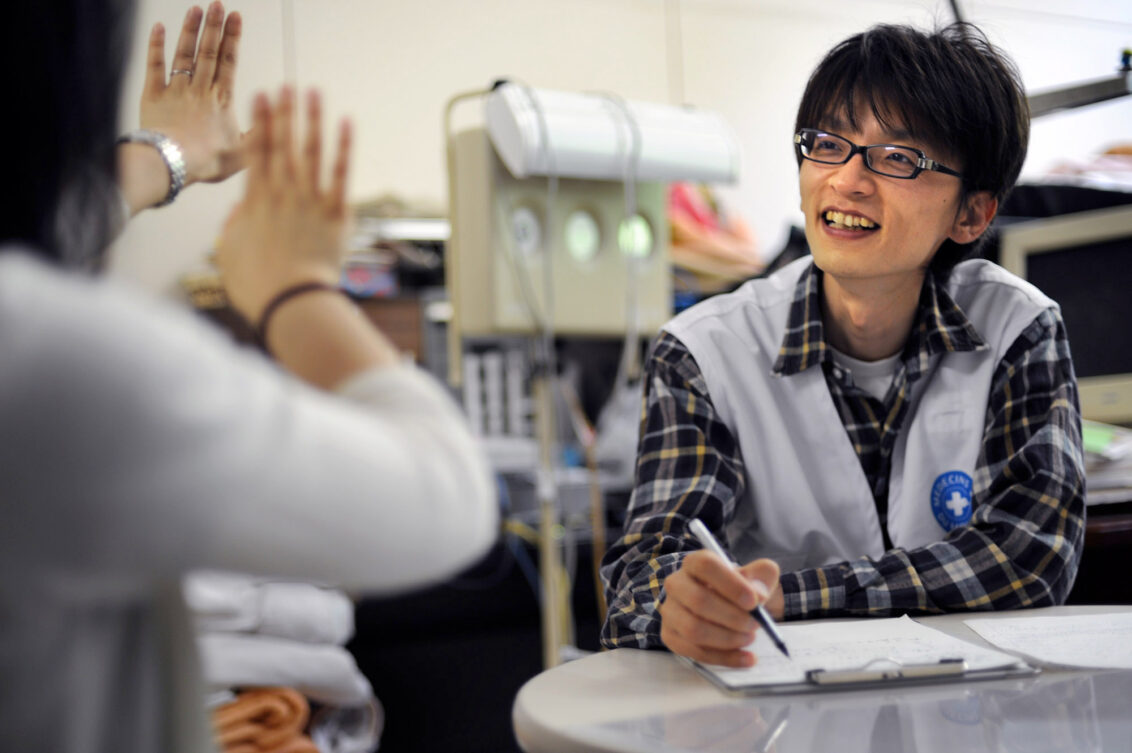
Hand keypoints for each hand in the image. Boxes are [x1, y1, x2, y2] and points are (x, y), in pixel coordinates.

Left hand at [140, 2, 244, 185]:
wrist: (174, 163)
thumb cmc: (209, 161)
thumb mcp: (244, 153)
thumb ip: (261, 133)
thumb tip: (278, 118)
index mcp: (222, 100)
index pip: (229, 61)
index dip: (232, 38)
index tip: (236, 17)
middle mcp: (200, 89)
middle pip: (208, 52)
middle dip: (214, 26)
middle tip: (218, 4)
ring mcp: (176, 90)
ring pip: (184, 54)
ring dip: (190, 30)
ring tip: (196, 9)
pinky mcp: (153, 96)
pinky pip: (154, 66)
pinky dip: (155, 46)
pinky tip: (158, 28)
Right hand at [216, 87, 351, 323]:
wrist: (291, 302)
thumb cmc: (258, 286)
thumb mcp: (230, 253)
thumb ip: (234, 225)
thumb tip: (241, 208)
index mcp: (256, 201)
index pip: (256, 152)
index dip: (258, 122)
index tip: (259, 96)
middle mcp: (283, 194)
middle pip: (282, 144)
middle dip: (283, 112)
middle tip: (286, 84)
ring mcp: (311, 201)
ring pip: (312, 152)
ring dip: (312, 119)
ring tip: (313, 92)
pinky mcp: (336, 214)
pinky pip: (342, 174)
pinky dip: (345, 148)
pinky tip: (347, 124)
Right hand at [659, 550, 780, 667]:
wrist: (725, 606)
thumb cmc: (738, 589)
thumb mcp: (755, 576)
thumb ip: (762, 576)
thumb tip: (758, 595)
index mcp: (694, 563)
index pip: (705, 566)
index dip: (730, 584)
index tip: (753, 601)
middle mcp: (676, 584)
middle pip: (698, 600)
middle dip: (732, 617)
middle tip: (755, 624)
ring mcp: (670, 611)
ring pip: (693, 629)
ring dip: (727, 639)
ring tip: (749, 638)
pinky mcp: (671, 636)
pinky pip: (695, 652)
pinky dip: (725, 658)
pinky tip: (746, 657)